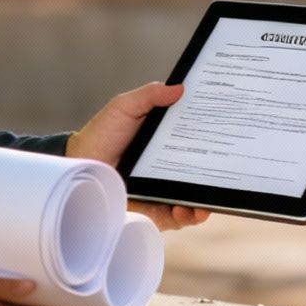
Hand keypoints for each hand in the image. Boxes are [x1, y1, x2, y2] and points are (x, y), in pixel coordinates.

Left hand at [68, 81, 211, 232]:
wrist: (78, 163)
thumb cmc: (101, 134)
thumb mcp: (125, 107)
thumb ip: (150, 95)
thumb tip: (180, 88)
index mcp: (167, 143)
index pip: (198, 142)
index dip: (214, 141)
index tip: (227, 136)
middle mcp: (169, 168)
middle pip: (200, 173)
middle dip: (216, 177)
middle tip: (226, 175)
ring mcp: (162, 190)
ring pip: (191, 199)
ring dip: (203, 203)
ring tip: (206, 203)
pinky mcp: (152, 209)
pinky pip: (174, 218)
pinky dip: (185, 216)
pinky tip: (188, 210)